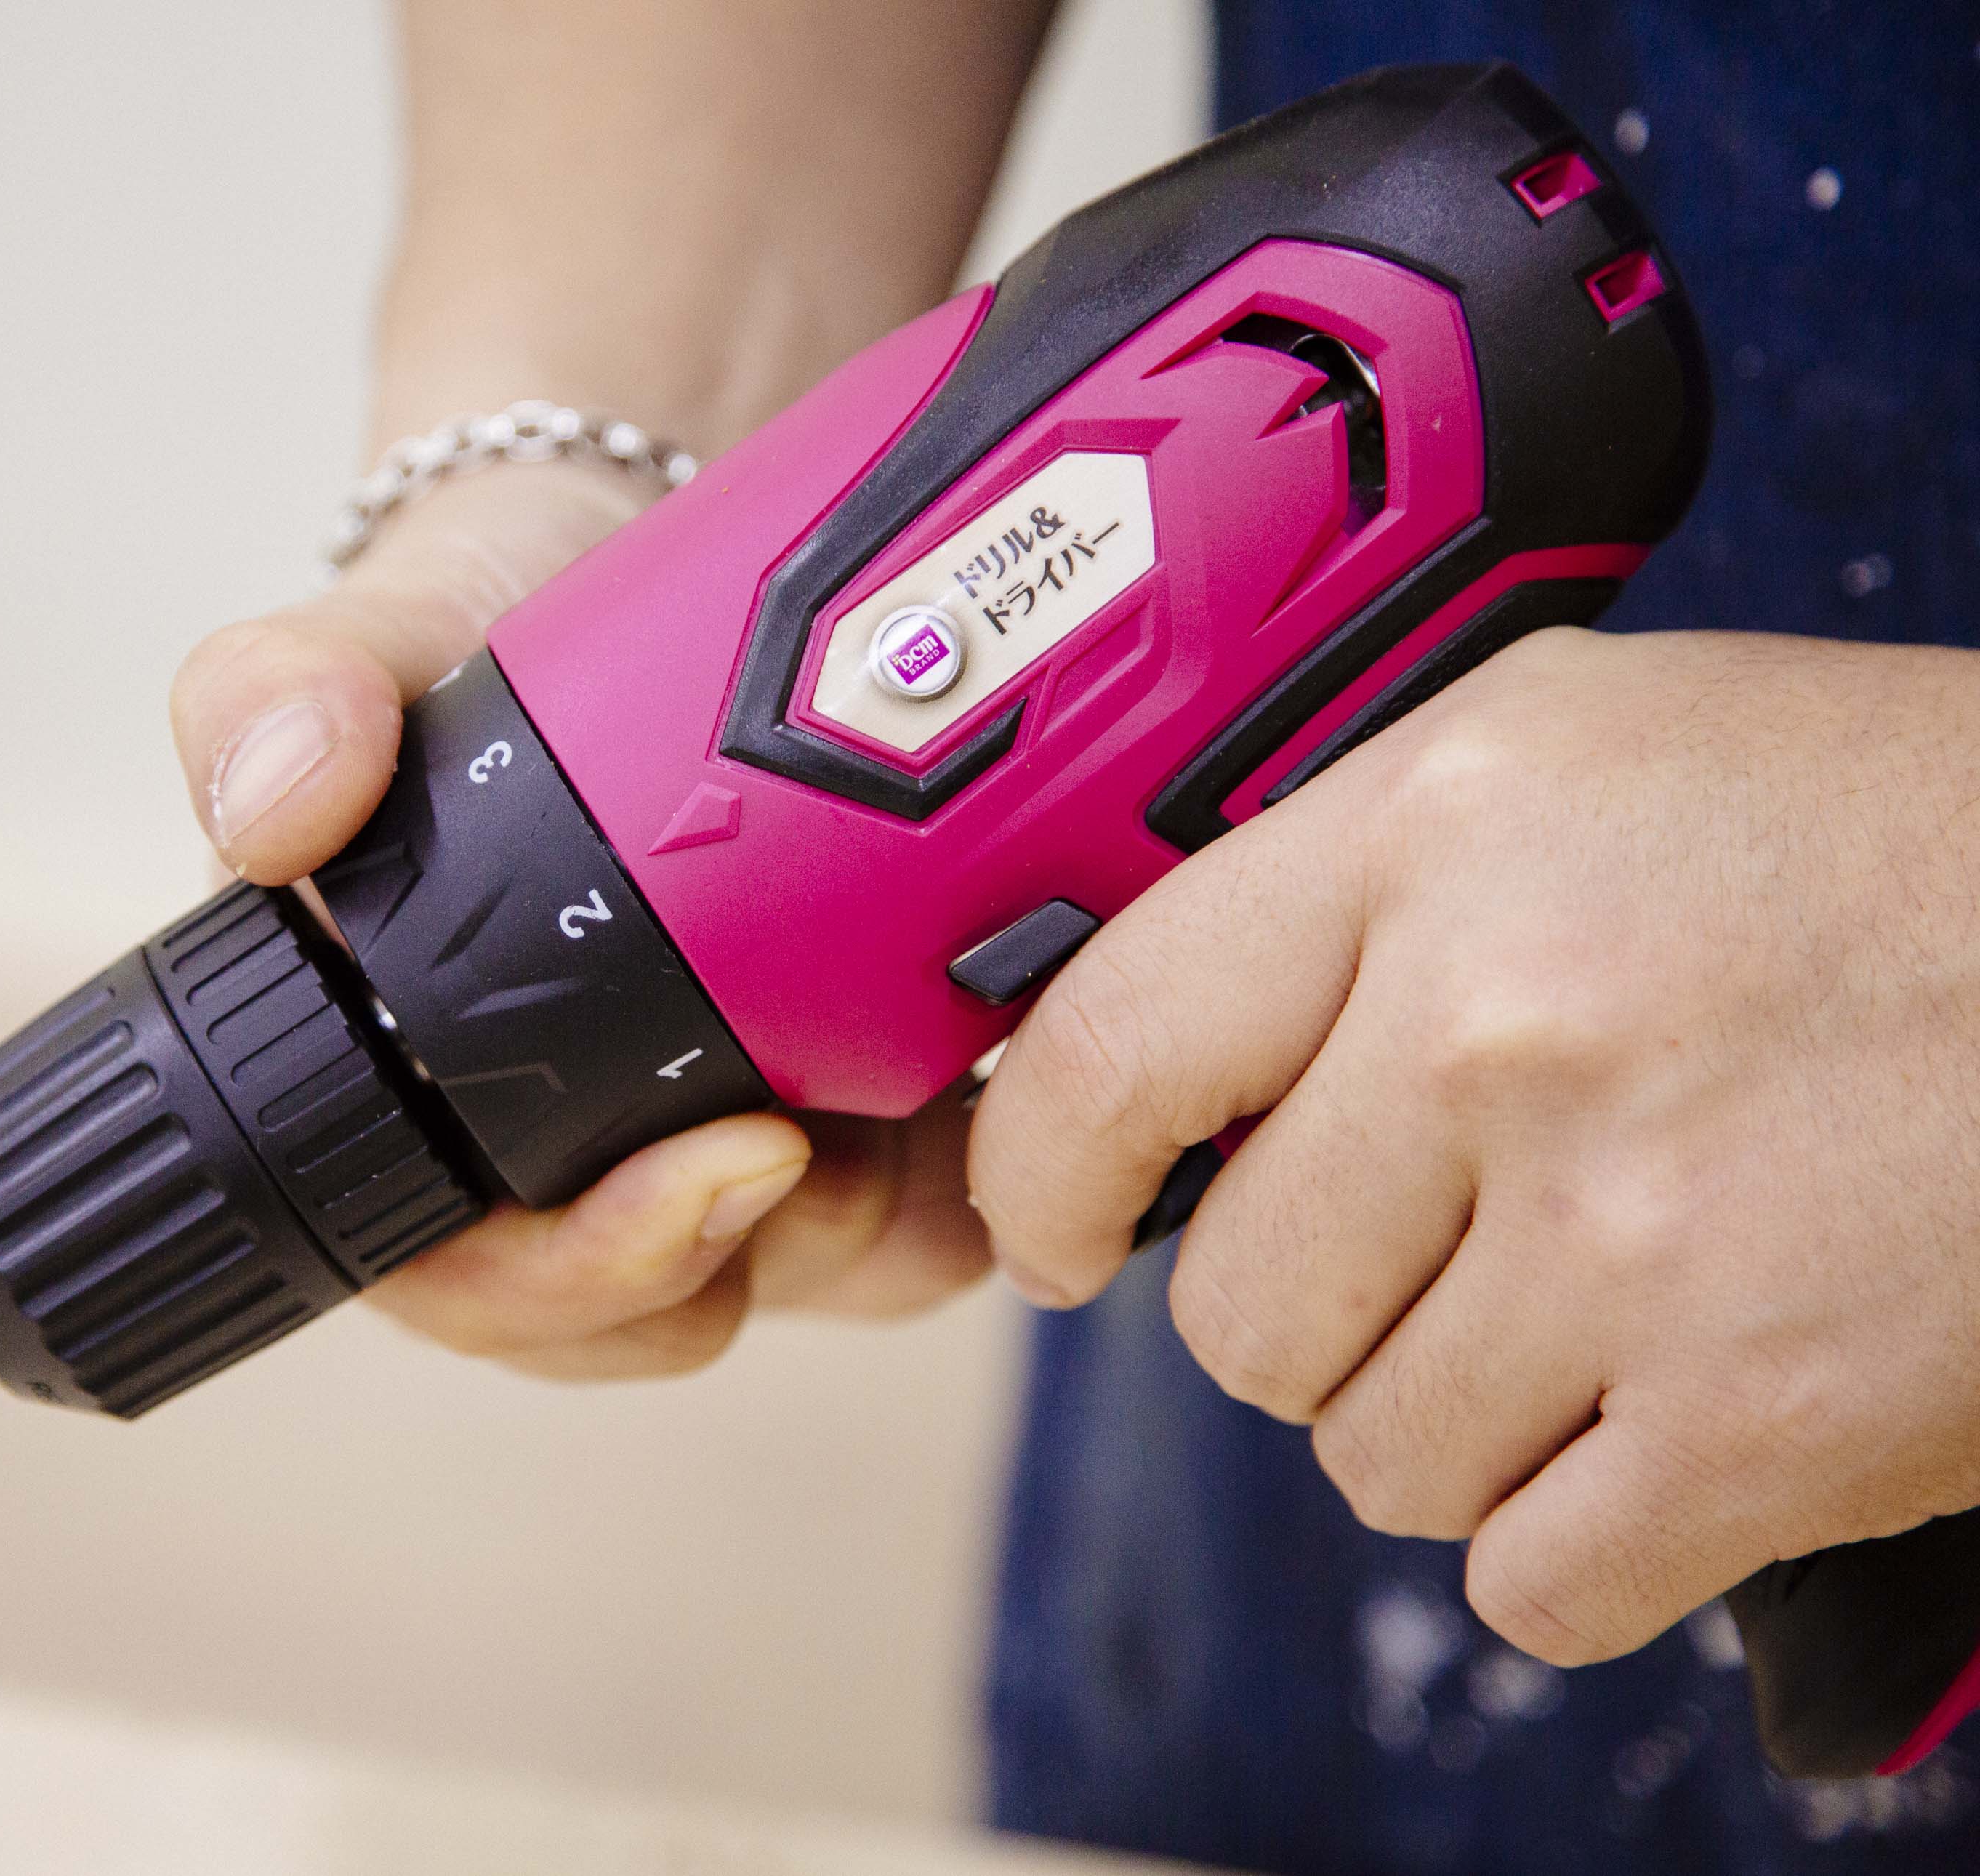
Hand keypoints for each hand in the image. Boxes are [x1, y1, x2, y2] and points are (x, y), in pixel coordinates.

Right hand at [169, 466, 989, 1379]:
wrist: (627, 560)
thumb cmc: (474, 634)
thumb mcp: (369, 633)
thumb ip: (274, 694)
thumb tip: (270, 815)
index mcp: (404, 1105)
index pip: (467, 1286)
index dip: (583, 1275)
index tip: (721, 1163)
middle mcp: (541, 1152)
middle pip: (649, 1312)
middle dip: (755, 1246)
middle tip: (832, 1124)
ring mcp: (686, 1142)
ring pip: (791, 1282)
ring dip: (864, 1215)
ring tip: (910, 1075)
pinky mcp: (823, 1119)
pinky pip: (910, 1230)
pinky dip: (963, 1177)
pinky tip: (977, 1072)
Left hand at [971, 626, 1979, 1665]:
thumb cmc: (1882, 842)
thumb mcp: (1579, 758)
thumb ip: (1348, 896)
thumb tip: (1151, 1077)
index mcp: (1440, 830)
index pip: (1109, 1049)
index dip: (1040, 1175)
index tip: (1059, 1230)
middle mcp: (1503, 1024)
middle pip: (1235, 1306)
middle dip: (1313, 1309)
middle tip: (1450, 1247)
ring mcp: (1633, 1236)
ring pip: (1372, 1454)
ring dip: (1457, 1420)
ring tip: (1595, 1308)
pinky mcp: (1762, 1423)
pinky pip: (1527, 1575)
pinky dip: (1580, 1533)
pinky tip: (1664, 1422)